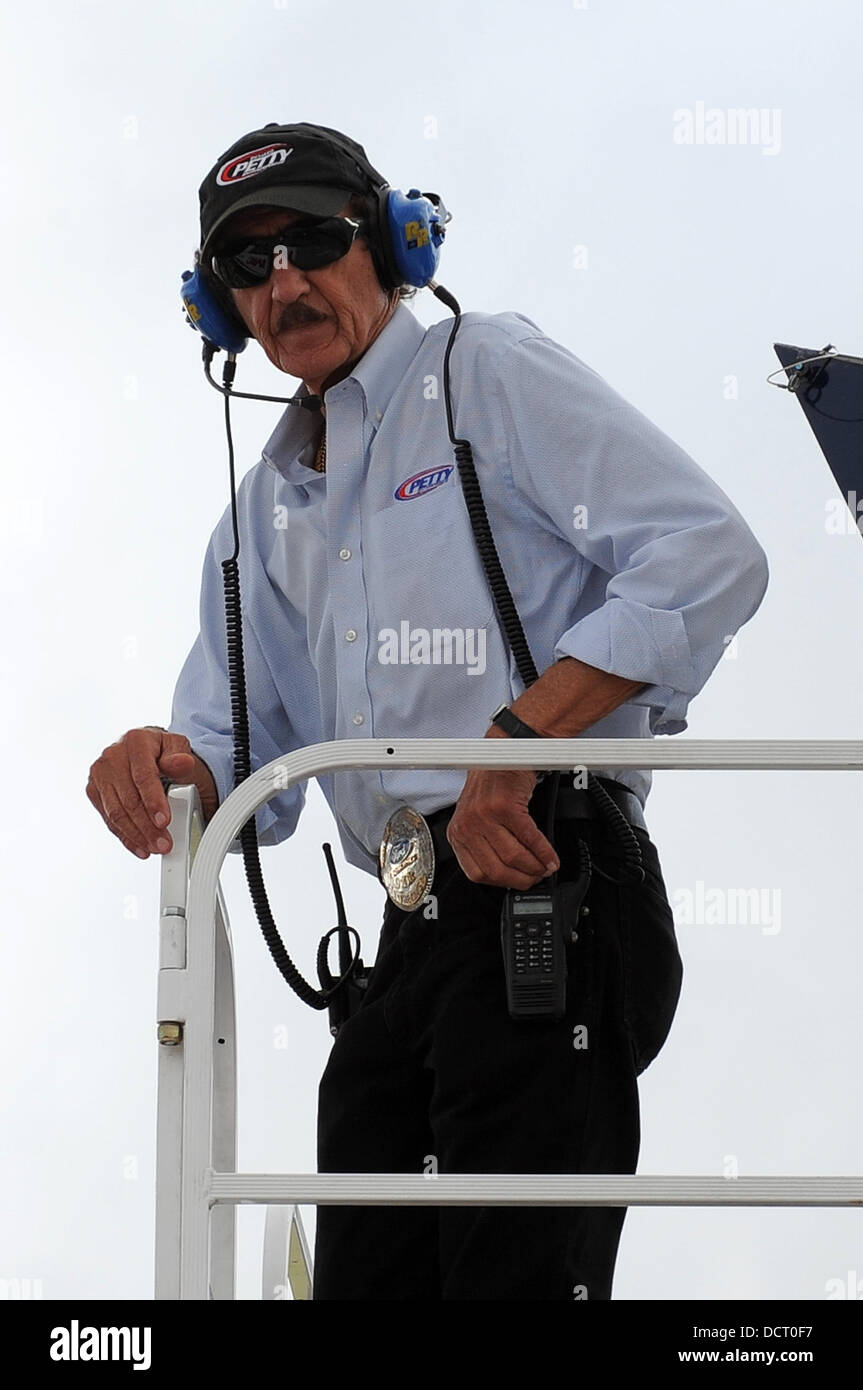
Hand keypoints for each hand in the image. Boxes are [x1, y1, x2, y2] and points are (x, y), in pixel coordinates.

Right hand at [86, 727, 218, 859]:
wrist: (151, 753)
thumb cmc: (166, 752)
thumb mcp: (180, 749)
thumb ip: (181, 758)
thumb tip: (181, 763)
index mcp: (136, 741)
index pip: (143, 776)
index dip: (153, 802)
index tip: (164, 821)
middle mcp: (113, 755)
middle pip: (128, 799)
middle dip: (147, 826)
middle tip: (164, 843)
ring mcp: (100, 774)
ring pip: (115, 812)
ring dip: (136, 835)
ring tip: (154, 848)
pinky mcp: (94, 790)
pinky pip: (109, 819)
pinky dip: (125, 836)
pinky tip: (140, 847)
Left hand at [446, 737, 559, 888]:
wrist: (504, 752)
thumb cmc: (492, 784)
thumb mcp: (477, 817)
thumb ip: (485, 843)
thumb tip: (509, 872)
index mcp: (458, 833)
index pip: (476, 873)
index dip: (502, 882)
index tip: (517, 882)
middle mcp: (468, 826)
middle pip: (497, 870)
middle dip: (522, 880)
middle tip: (536, 879)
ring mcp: (485, 817)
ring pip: (514, 857)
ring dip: (536, 867)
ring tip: (546, 868)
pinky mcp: (505, 808)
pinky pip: (530, 839)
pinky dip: (545, 852)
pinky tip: (551, 856)